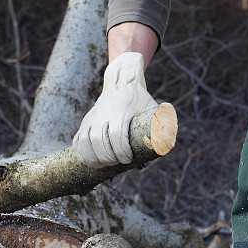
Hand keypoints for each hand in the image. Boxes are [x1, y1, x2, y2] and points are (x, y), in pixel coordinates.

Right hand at [74, 52, 157, 167]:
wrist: (121, 83)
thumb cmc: (140, 99)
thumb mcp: (152, 108)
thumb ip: (160, 123)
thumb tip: (169, 144)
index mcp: (121, 111)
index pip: (116, 135)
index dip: (121, 151)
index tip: (127, 159)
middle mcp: (104, 114)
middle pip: (99, 141)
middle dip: (107, 157)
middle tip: (116, 163)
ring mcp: (93, 117)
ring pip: (86, 141)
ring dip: (93, 157)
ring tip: (103, 164)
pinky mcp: (86, 121)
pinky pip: (78, 139)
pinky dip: (82, 152)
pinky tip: (89, 161)